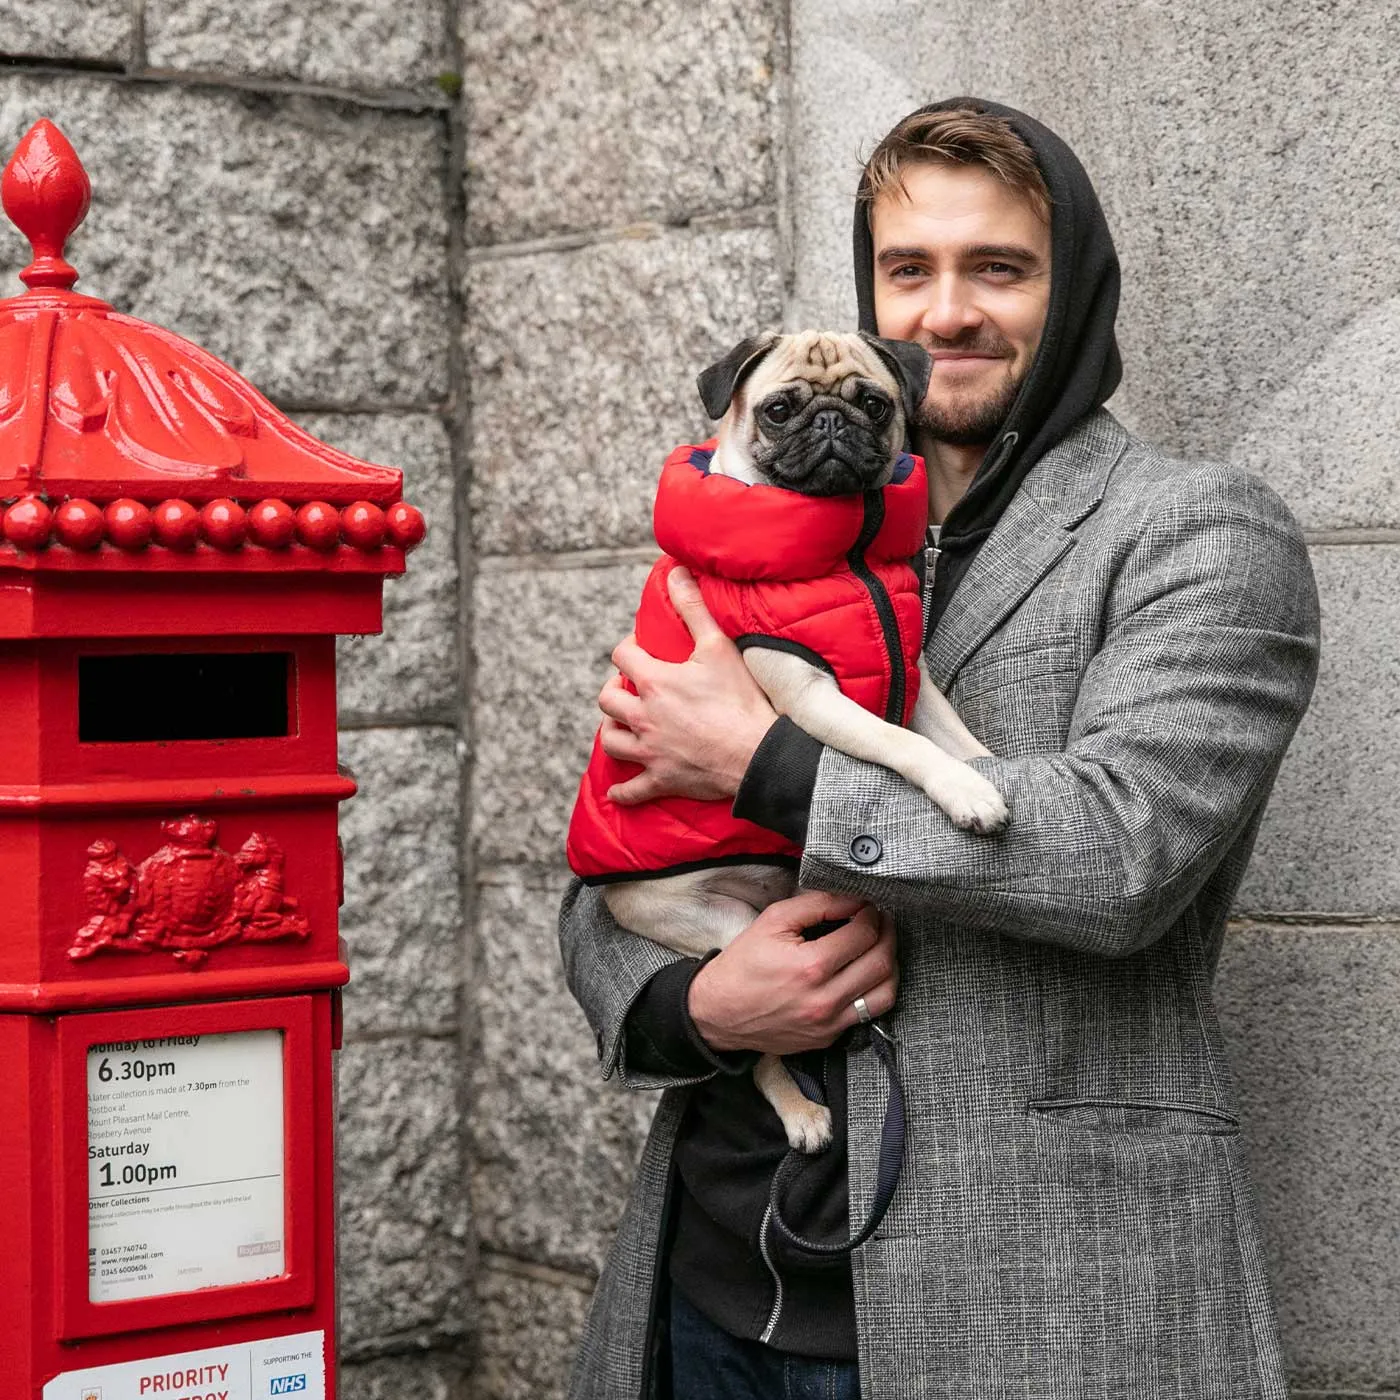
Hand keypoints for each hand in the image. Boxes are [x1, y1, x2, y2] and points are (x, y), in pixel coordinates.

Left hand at [599, 566, 776, 803]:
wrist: (758, 754)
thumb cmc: (740, 700)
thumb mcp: (717, 647)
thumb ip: (694, 608)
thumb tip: (677, 572)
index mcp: (654, 683)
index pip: (621, 655)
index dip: (628, 647)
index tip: (642, 648)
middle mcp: (643, 717)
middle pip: (607, 700)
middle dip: (614, 690)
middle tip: (629, 686)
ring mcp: (650, 751)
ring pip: (611, 741)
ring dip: (613, 731)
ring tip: (623, 724)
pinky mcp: (662, 780)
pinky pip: (631, 790)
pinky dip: (623, 792)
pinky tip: (618, 791)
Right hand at [687, 892, 897, 1054]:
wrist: (718, 1013)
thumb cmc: (743, 965)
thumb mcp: (773, 921)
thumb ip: (817, 905)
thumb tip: (852, 900)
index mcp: (811, 966)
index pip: (863, 934)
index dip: (871, 915)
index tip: (867, 907)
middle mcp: (824, 998)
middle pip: (881, 963)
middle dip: (888, 935)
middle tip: (881, 921)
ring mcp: (829, 1023)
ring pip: (885, 993)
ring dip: (890, 965)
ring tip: (880, 947)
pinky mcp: (828, 1037)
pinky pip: (867, 1014)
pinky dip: (873, 991)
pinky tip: (864, 974)